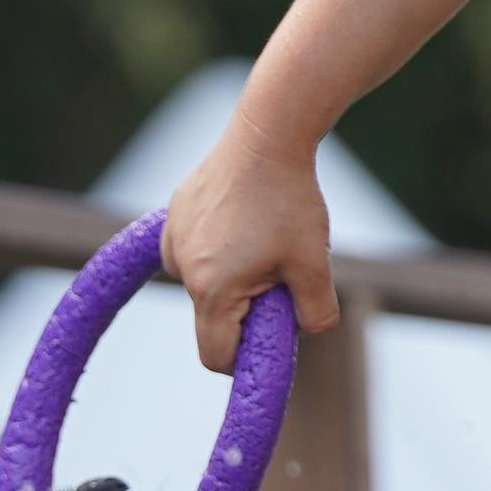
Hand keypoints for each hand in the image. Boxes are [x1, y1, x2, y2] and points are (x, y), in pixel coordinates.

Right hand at [161, 109, 338, 373]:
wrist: (267, 132)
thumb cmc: (290, 199)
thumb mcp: (315, 264)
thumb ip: (317, 314)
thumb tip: (310, 334)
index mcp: (212, 289)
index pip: (216, 356)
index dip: (244, 359)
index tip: (270, 336)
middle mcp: (182, 268)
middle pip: (210, 320)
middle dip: (243, 313)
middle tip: (279, 276)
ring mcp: (173, 239)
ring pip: (203, 285)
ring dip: (231, 280)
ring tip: (264, 240)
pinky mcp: (174, 216)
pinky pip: (194, 253)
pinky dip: (219, 252)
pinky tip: (245, 220)